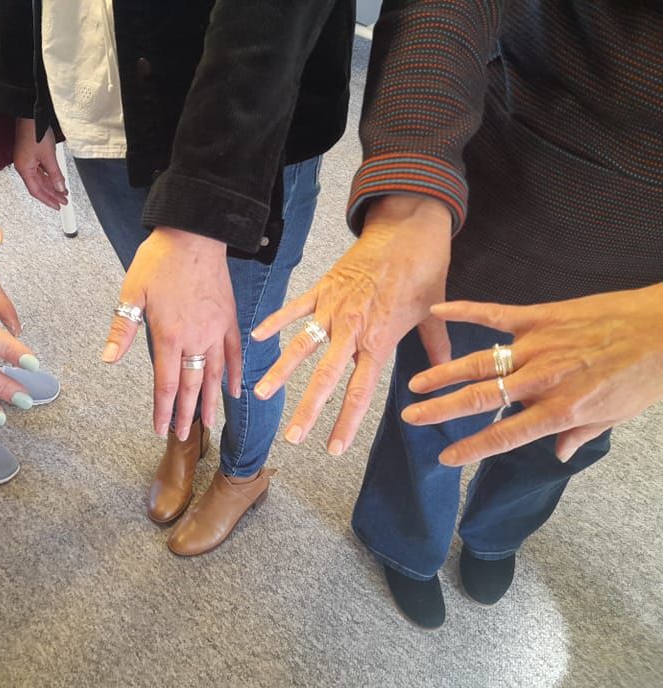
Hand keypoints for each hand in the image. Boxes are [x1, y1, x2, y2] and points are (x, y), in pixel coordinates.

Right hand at [13, 118, 67, 209]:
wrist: (30, 115)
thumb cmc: (35, 132)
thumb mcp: (49, 156)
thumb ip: (55, 174)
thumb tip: (59, 187)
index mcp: (24, 169)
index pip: (36, 191)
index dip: (47, 200)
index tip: (57, 206)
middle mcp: (24, 167)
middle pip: (38, 186)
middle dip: (52, 194)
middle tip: (63, 201)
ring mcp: (27, 161)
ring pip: (40, 179)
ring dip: (52, 186)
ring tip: (63, 191)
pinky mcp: (30, 155)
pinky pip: (40, 171)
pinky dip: (50, 176)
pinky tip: (57, 180)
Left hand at [101, 227, 241, 438]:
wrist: (194, 234)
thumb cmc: (161, 261)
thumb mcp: (132, 292)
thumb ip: (123, 329)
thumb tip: (108, 359)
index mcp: (169, 336)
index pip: (166, 384)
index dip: (163, 410)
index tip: (161, 429)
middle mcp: (196, 339)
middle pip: (191, 386)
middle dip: (186, 414)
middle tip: (183, 436)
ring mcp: (216, 331)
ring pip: (215, 375)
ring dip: (210, 402)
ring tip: (210, 424)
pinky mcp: (229, 320)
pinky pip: (235, 353)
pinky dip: (235, 373)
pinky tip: (235, 391)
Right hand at [252, 195, 452, 453]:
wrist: (407, 226)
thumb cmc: (423, 268)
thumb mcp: (432, 310)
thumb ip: (435, 344)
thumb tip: (444, 369)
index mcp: (379, 340)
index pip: (359, 392)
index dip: (345, 423)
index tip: (333, 448)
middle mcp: (351, 329)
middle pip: (324, 378)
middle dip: (307, 410)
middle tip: (292, 437)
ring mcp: (332, 308)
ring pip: (301, 347)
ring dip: (280, 372)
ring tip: (261, 394)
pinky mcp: (321, 288)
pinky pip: (294, 309)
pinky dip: (274, 322)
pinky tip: (256, 338)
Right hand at [401, 285, 662, 465]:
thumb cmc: (645, 374)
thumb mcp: (616, 415)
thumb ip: (581, 434)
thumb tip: (558, 454)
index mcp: (561, 409)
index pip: (506, 434)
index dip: (472, 448)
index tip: (445, 458)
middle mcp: (542, 379)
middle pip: (481, 398)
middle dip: (442, 410)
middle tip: (412, 417)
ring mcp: (537, 345)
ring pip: (480, 362)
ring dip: (444, 373)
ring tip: (415, 384)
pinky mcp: (540, 316)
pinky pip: (495, 314)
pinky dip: (465, 311)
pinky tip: (438, 311)